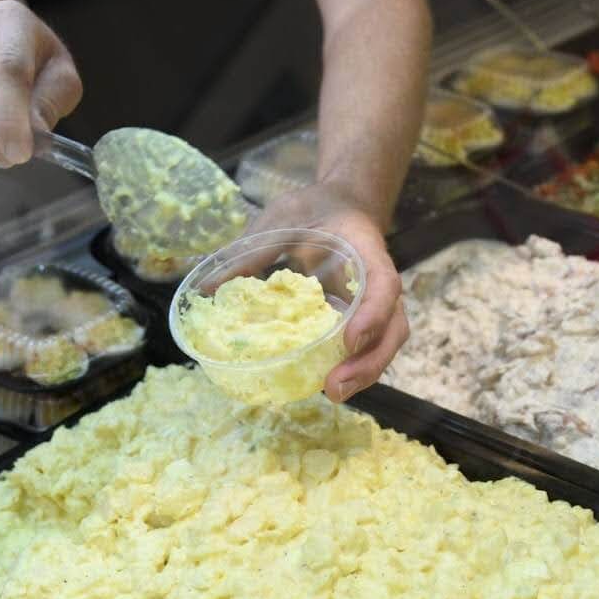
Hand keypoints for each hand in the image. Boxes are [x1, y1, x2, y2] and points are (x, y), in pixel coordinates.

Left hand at [250, 183, 408, 402]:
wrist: (340, 206)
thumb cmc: (314, 209)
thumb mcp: (282, 216)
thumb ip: (253, 248)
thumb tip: (205, 287)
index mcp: (366, 251)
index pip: (383, 285)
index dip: (372, 314)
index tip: (349, 339)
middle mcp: (377, 283)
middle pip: (393, 330)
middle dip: (368, 363)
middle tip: (334, 387)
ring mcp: (373, 305)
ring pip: (385, 344)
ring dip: (363, 374)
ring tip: (332, 393)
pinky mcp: (361, 319)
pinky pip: (367, 348)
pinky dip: (352, 369)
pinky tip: (325, 383)